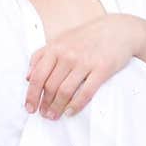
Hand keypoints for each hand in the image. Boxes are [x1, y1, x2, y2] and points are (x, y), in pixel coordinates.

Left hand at [24, 14, 145, 119]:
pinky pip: (85, 92)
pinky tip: (70, 112)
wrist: (118, 29)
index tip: (29, 107)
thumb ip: (42, 55)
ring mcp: (85, 62)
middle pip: (50, 86)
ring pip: (65, 91)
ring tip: (54, 116)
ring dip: (57, 107)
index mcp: (55, 47)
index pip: (37, 75)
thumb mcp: (61, 39)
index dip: (31, 94)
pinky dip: (76, 105)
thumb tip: (27, 76)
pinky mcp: (101, 69)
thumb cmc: (88, 36)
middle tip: (44, 114)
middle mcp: (68, 54)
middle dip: (44, 104)